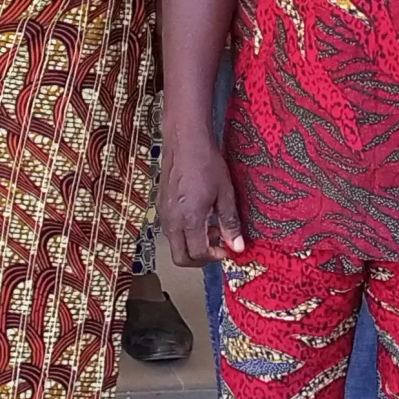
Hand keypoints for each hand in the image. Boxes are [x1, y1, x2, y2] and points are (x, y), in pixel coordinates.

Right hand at [160, 132, 245, 267]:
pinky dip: (185, 232)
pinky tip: (199, 216)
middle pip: (180, 257)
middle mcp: (172, 220)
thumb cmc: (206, 163)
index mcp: (189, 219)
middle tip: (218, 246)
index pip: (197, 254)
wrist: (186, 140)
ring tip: (211, 227)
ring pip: (174, 244)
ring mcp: (163, 213)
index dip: (214, 256)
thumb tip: (237, 247)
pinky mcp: (161, 204)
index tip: (227, 249)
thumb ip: (230, 223)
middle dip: (200, 258)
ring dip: (192, 245)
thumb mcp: (225, 194)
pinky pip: (171, 229)